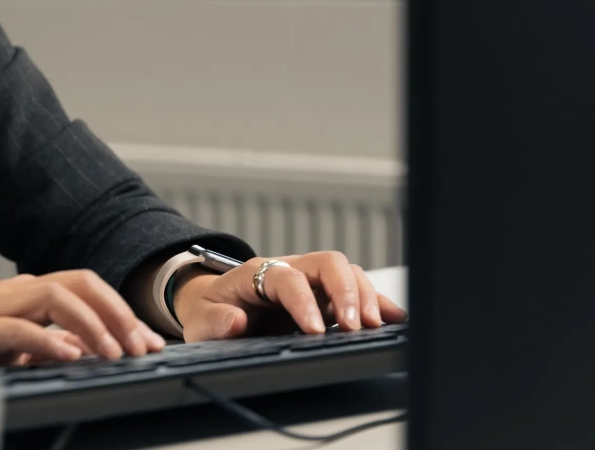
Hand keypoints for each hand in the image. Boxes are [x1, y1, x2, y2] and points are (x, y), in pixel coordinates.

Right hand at [0, 270, 167, 365]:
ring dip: (92, 323)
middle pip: (79, 281)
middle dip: (117, 312)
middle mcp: (12, 291)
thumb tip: (83, 351)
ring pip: (56, 295)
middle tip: (140, 347)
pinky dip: (49, 339)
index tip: (147, 342)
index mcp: (23, 293)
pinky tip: (70, 356)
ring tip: (113, 353)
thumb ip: (40, 344)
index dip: (121, 310)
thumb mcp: (4, 347)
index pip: (84, 287)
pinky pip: (18, 326)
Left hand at [172, 252, 407, 340]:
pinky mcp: (326, 300)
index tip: (315, 330)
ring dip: (365, 297)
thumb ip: (214, 322)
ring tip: (374, 327)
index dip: (304, 302)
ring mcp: (311, 284)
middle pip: (327, 264)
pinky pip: (357, 294)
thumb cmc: (209, 313)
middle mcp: (290, 271)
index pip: (288, 278)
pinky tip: (395, 319)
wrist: (213, 310)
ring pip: (347, 274)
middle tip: (355, 326)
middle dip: (346, 292)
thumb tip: (235, 321)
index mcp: (257, 273)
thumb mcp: (200, 320)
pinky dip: (378, 304)